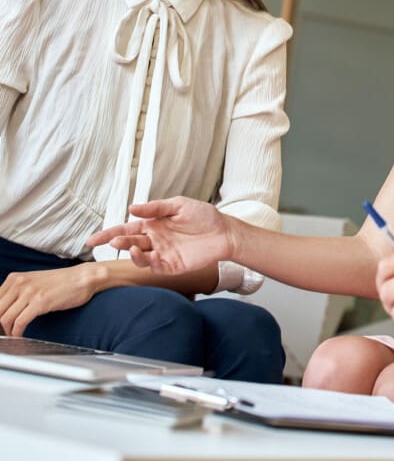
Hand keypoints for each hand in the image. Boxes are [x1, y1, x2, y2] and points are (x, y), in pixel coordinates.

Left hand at [0, 265, 100, 335]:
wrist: (84, 277)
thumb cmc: (62, 282)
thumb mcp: (34, 282)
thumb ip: (17, 293)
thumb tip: (4, 310)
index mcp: (15, 278)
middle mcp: (20, 283)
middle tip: (4, 332)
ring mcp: (30, 292)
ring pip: (4, 319)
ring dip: (7, 332)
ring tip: (13, 335)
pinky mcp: (40, 302)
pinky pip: (19, 323)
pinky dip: (16, 333)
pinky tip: (20, 335)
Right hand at [86, 196, 232, 274]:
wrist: (224, 232)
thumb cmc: (204, 216)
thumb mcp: (179, 205)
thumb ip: (155, 207)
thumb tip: (131, 208)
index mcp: (153, 224)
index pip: (126, 229)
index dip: (108, 234)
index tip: (92, 240)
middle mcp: (154, 240)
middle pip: (129, 242)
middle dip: (117, 243)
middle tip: (112, 241)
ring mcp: (161, 253)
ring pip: (138, 256)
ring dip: (129, 252)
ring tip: (125, 246)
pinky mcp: (171, 265)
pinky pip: (153, 266)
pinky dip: (144, 261)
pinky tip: (141, 253)